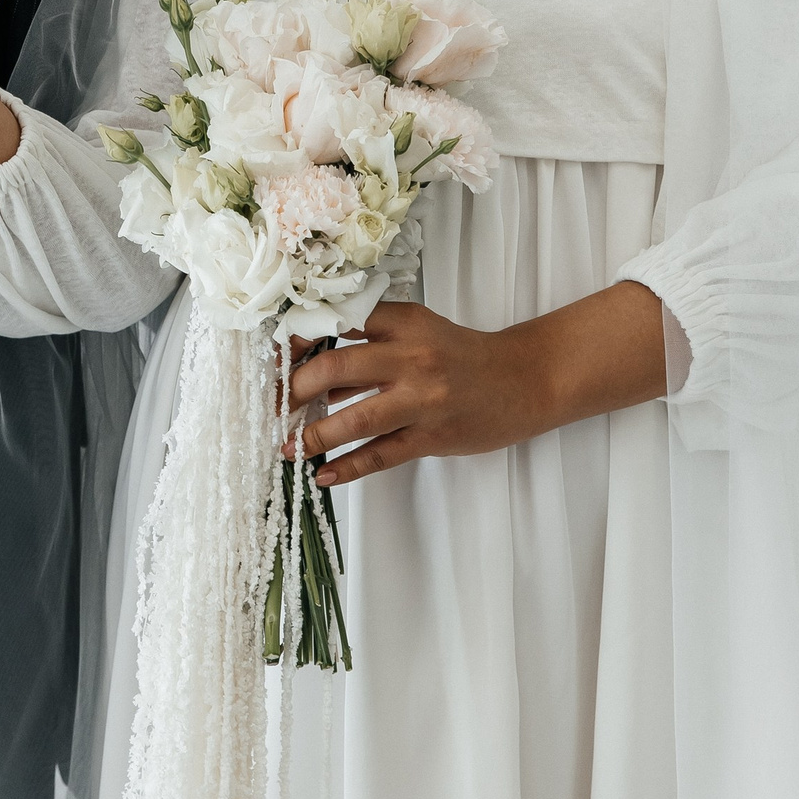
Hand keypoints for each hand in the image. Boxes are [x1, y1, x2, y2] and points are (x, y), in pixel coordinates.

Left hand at [286, 283, 665, 486]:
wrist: (525, 379)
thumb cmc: (462, 355)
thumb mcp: (418, 333)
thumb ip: (371, 347)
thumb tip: (312, 373)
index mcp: (404, 322)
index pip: (340, 322)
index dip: (300, 339)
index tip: (274, 357)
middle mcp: (412, 356)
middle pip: (337, 367)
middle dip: (295, 389)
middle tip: (273, 406)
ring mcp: (424, 399)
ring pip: (356, 418)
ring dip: (313, 436)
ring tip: (286, 448)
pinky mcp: (434, 436)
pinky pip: (383, 455)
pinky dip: (348, 467)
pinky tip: (323, 476)